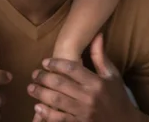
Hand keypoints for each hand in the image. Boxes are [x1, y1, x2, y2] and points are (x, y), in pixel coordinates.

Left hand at [28, 34, 143, 121]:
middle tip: (34, 74)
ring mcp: (84, 112)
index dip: (55, 63)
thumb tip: (97, 34)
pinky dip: (47, 114)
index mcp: (97, 82)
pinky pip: (60, 119)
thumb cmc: (117, 96)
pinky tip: (38, 108)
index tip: (45, 62)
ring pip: (57, 101)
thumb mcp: (112, 75)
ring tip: (31, 89)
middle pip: (60, 84)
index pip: (71, 68)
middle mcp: (90, 97)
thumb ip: (100, 56)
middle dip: (43, 78)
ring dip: (41, 94)